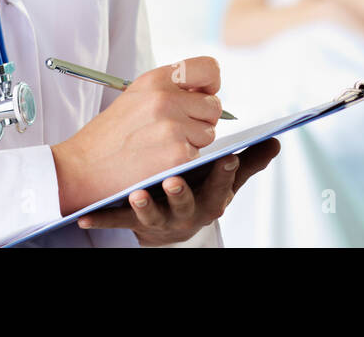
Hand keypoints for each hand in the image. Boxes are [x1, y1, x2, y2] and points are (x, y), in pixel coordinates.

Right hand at [51, 57, 226, 219]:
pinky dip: (183, 161)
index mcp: (155, 79)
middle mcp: (166, 98)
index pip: (209, 69)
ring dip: (193, 142)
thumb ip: (170, 89)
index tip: (200, 97)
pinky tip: (159, 161)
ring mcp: (172, 127)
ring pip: (209, 132)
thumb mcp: (136, 97)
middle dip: (201, 120)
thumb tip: (206, 91)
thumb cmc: (109, 136)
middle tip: (177, 131)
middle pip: (213, 105)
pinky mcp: (177, 155)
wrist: (80, 167)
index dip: (210, 86)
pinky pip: (199, 155)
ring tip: (162, 146)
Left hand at [78, 138, 280, 245]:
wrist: (164, 218)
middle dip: (182, 192)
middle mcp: (186, 210)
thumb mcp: (222, 180)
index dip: (224, 172)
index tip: (227, 156)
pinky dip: (101, 219)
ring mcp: (158, 217)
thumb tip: (276, 142)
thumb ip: (247, 160)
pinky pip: (115, 220)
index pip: (221, 184)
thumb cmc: (197, 189)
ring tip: (138, 193)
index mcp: (210, 196)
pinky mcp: (131, 221)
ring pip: (153, 214)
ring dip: (146, 205)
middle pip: (187, 202)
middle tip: (176, 178)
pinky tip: (86, 216)